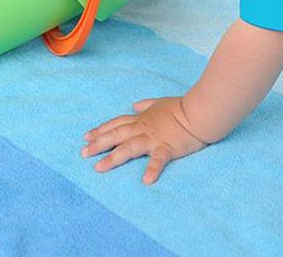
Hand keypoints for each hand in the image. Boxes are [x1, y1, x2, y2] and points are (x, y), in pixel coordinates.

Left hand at [81, 96, 207, 184]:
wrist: (199, 112)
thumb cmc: (181, 107)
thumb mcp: (160, 103)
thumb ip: (146, 105)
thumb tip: (134, 105)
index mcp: (142, 119)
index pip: (117, 124)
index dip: (102, 130)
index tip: (86, 137)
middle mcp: (144, 129)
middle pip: (117, 135)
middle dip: (99, 144)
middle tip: (83, 153)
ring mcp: (154, 138)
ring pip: (130, 147)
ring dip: (113, 158)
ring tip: (99, 168)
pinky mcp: (168, 148)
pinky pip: (158, 159)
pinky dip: (152, 169)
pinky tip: (146, 180)